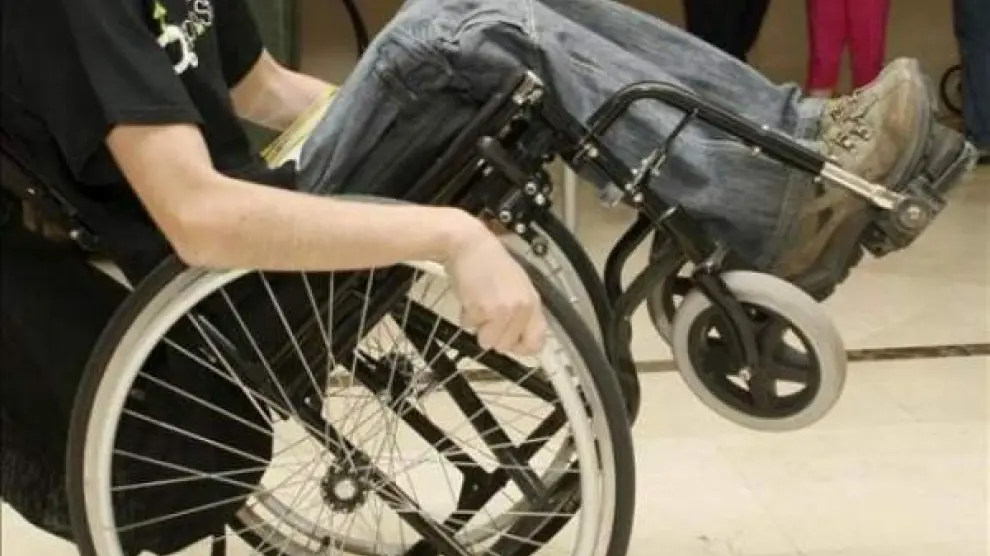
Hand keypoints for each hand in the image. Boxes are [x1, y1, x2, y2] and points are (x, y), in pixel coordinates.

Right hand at [442, 218, 546, 355]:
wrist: (469, 243)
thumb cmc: (488, 262)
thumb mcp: (516, 286)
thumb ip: (520, 311)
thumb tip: (515, 338)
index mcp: (533, 302)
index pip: (537, 342)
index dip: (521, 347)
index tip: (510, 342)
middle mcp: (522, 308)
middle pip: (507, 346)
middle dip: (493, 335)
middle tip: (487, 314)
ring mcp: (503, 310)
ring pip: (488, 342)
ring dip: (478, 327)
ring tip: (478, 303)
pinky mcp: (482, 309)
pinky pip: (470, 327)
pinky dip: (465, 316)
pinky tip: (469, 297)